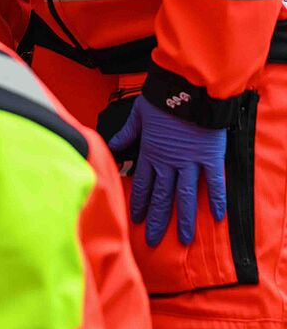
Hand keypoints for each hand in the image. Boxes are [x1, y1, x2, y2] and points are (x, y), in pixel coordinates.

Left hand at [109, 94, 226, 246]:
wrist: (186, 87)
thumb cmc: (161, 99)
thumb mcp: (137, 115)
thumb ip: (126, 134)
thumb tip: (111, 146)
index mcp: (150, 153)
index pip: (143, 184)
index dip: (139, 203)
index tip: (136, 220)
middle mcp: (169, 162)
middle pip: (162, 197)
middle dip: (157, 220)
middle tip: (154, 241)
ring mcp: (190, 161)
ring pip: (186, 196)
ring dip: (184, 219)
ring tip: (184, 239)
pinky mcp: (210, 157)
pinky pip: (214, 182)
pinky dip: (216, 199)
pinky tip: (217, 217)